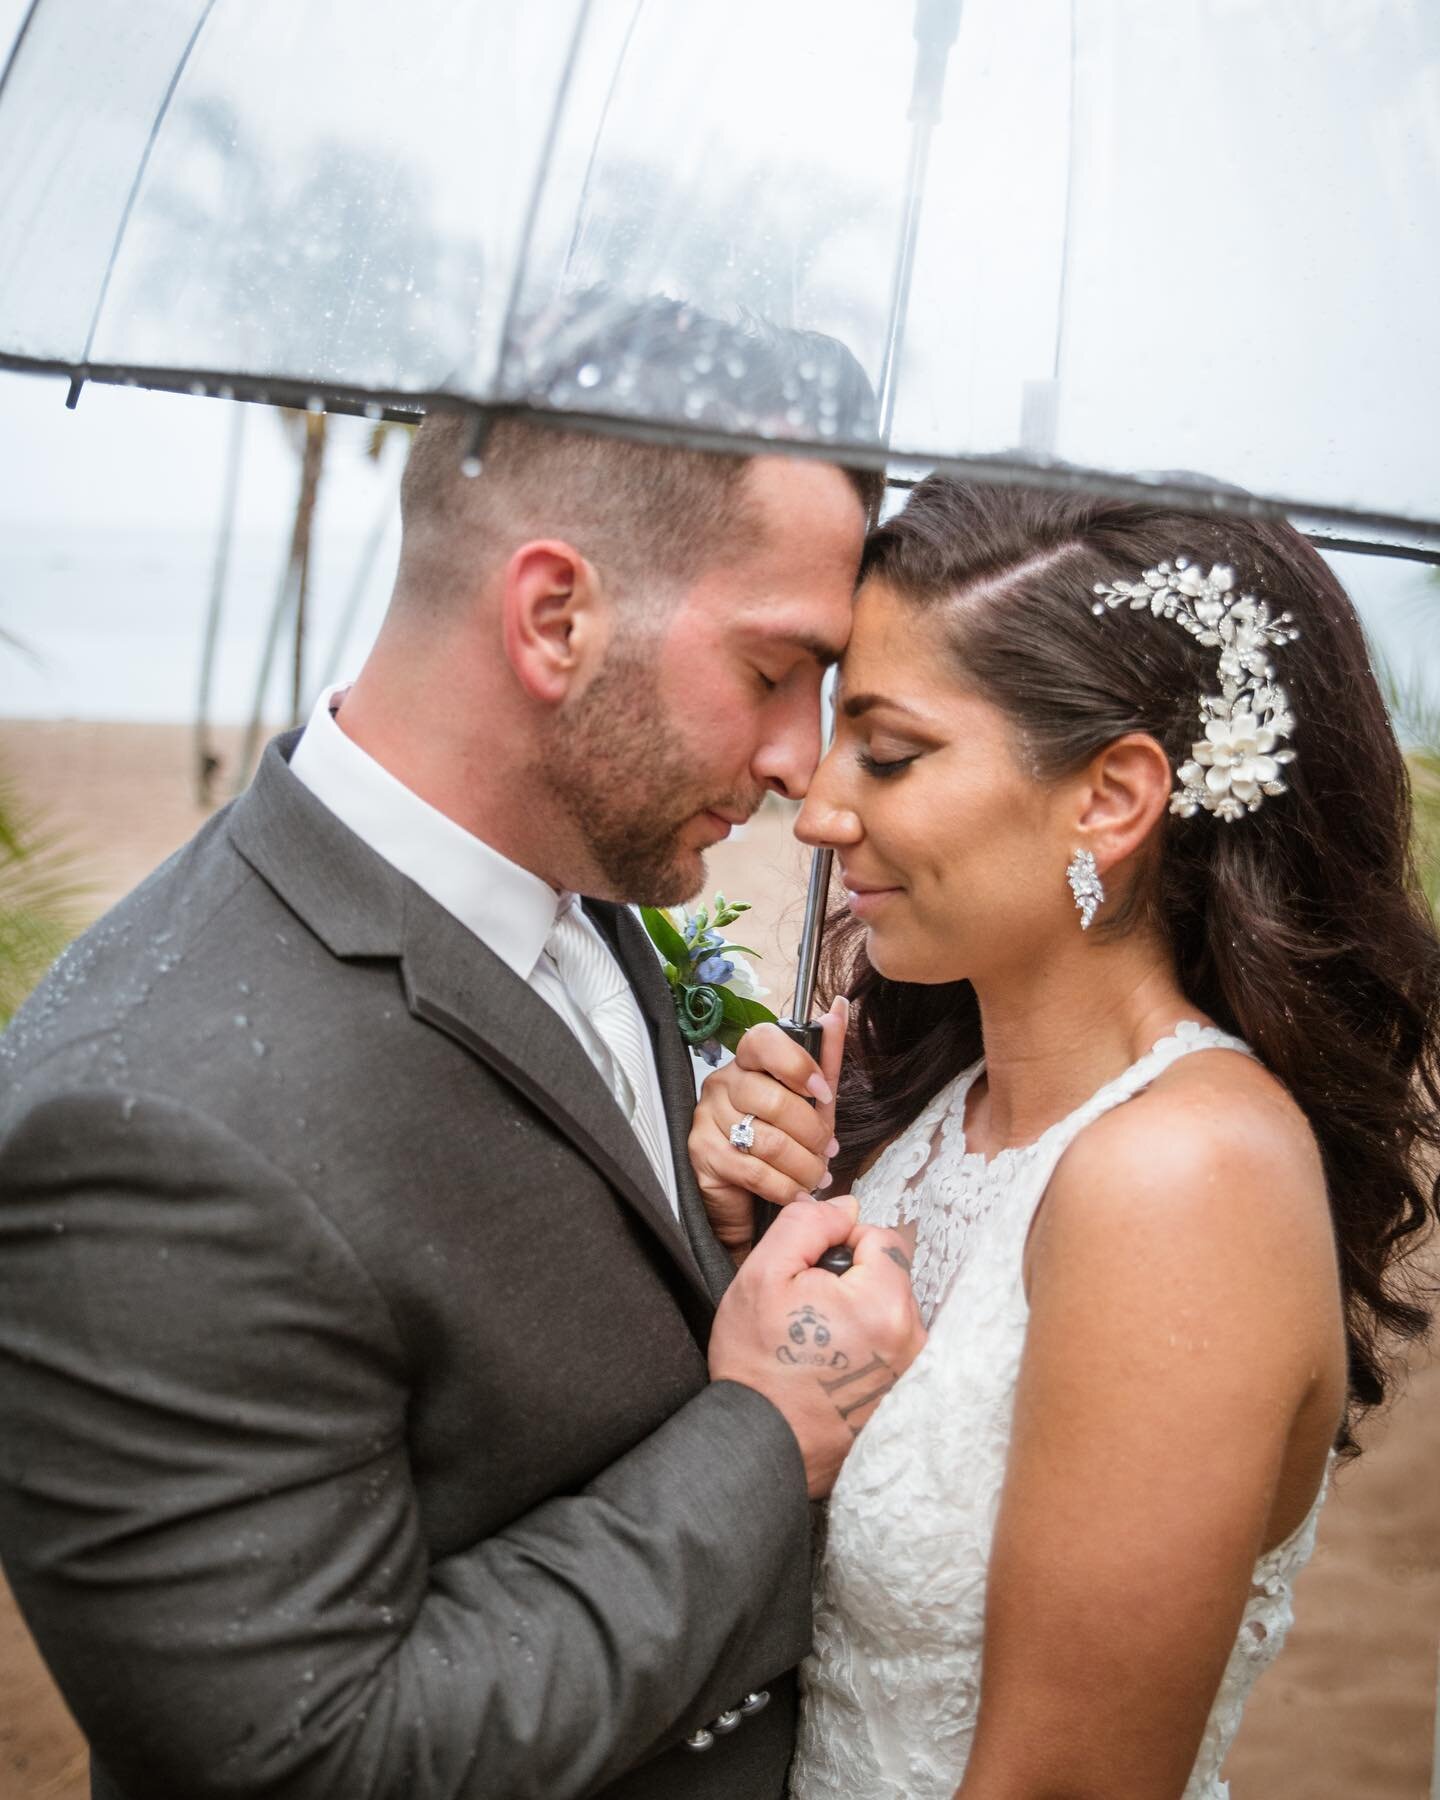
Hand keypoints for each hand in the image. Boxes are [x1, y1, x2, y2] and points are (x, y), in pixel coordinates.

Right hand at [689, 1000, 848, 1258]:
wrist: (747, 1195)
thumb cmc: (781, 1139)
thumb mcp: (811, 1100)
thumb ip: (825, 1056)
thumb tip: (839, 1008)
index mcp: (748, 1061)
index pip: (764, 1041)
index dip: (798, 1065)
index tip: (823, 1093)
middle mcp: (722, 1083)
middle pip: (773, 1100)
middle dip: (811, 1133)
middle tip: (826, 1151)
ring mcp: (707, 1118)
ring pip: (767, 1140)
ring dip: (803, 1165)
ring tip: (816, 1175)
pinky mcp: (703, 1154)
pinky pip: (754, 1171)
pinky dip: (785, 1186)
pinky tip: (797, 1191)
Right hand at [708, 1196, 926, 1498]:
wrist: (759, 1446)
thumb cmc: (757, 1364)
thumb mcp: (763, 1275)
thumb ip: (807, 1225)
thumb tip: (846, 1205)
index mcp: (885, 1304)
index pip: (881, 1237)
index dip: (839, 1245)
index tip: (808, 1277)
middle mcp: (913, 1339)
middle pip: (889, 1276)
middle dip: (850, 1282)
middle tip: (806, 1314)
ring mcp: (913, 1372)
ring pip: (888, 1310)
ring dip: (858, 1314)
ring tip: (817, 1343)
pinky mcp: (906, 1396)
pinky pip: (891, 1346)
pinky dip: (866, 1347)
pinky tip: (831, 1367)